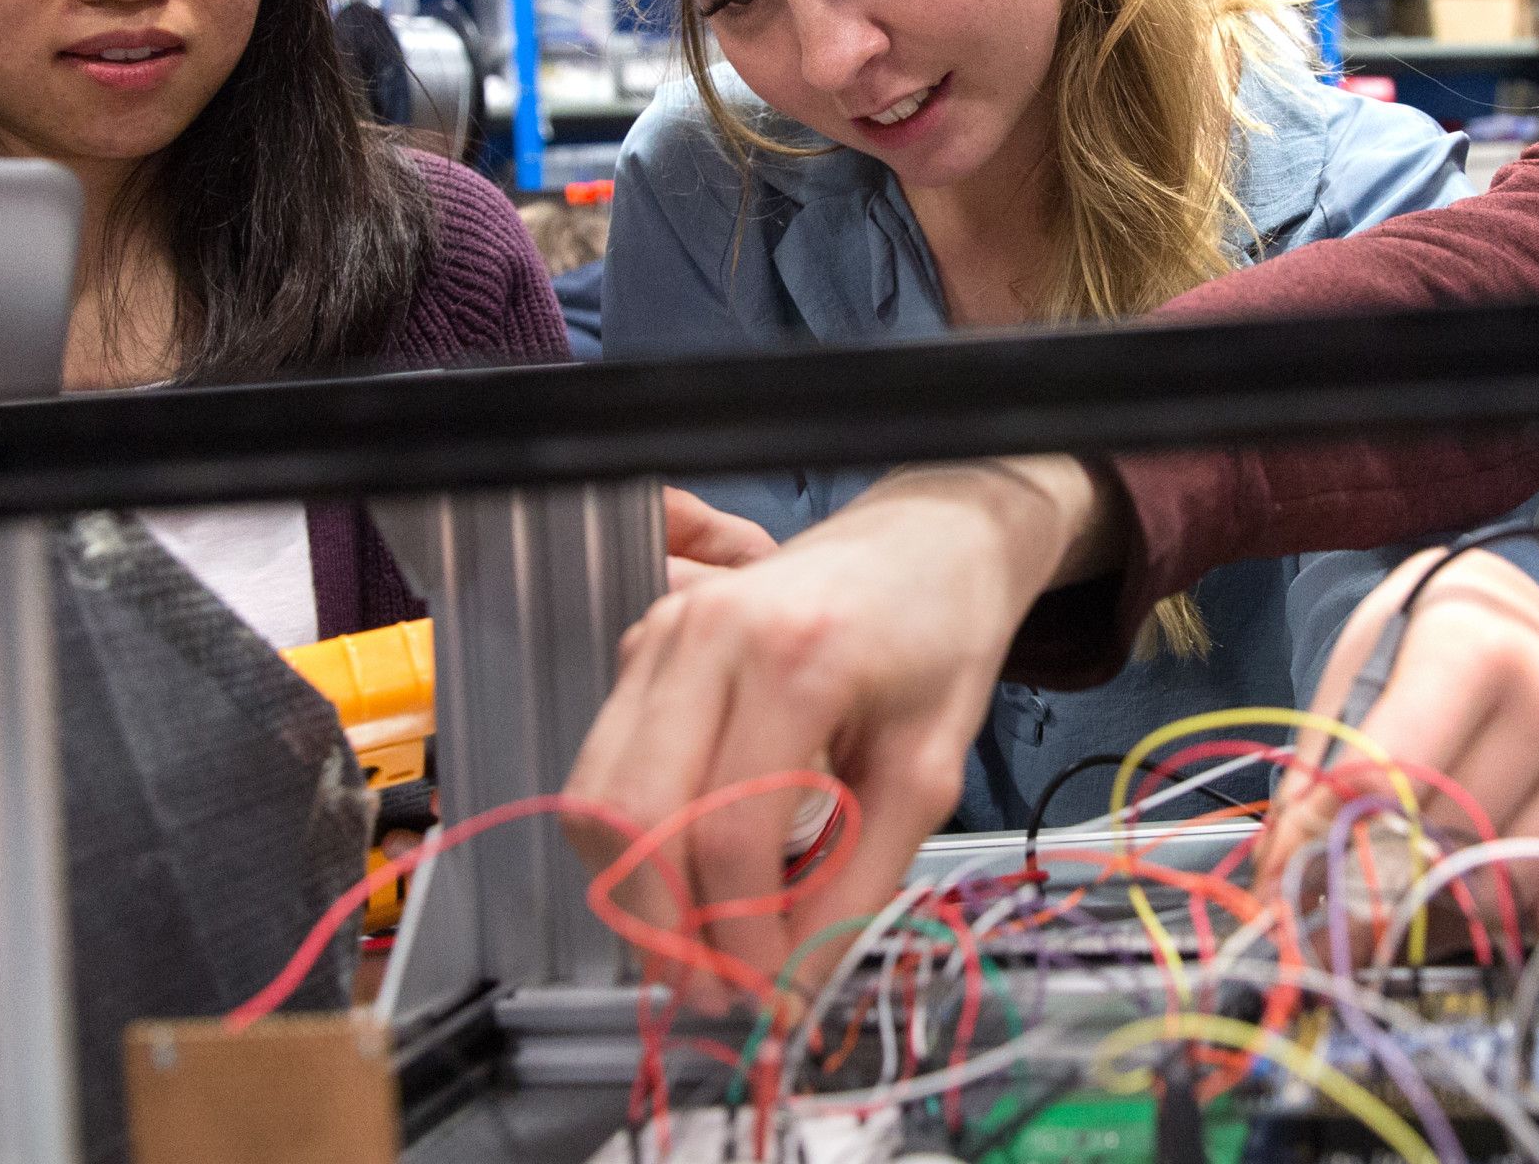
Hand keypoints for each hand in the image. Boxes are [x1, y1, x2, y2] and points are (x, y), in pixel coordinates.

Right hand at [565, 456, 1111, 1000]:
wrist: (926, 539)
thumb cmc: (941, 641)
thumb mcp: (929, 773)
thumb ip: (855, 887)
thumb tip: (787, 990)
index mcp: (795, 658)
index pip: (730, 833)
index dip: (738, 935)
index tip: (766, 998)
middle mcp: (706, 635)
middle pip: (635, 818)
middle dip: (663, 928)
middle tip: (711, 991)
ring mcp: (660, 632)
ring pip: (597, 798)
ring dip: (632, 893)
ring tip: (694, 947)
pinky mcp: (640, 643)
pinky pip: (601, 767)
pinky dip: (627, 843)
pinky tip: (681, 880)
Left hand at [1262, 547, 1538, 963]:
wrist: (1496, 618)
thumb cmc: (1407, 659)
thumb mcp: (1344, 699)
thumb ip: (1314, 797)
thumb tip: (1283, 899)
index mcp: (1472, 648)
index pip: (1386, 782)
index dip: (1324, 850)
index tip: (1286, 892)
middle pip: (1447, 845)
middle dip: (1383, 890)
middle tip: (1347, 898)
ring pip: (1512, 886)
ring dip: (1455, 910)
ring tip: (1425, 877)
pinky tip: (1521, 912)